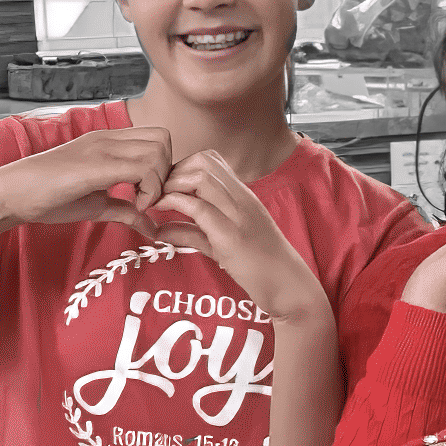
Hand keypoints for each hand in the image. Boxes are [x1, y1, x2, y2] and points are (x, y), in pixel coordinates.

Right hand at [0, 127, 170, 231]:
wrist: (11, 194)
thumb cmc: (47, 197)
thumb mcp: (96, 205)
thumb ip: (125, 211)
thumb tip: (151, 227)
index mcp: (108, 142)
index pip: (157, 138)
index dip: (164, 168)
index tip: (150, 195)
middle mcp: (108, 139)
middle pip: (163, 139)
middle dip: (166, 173)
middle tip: (149, 198)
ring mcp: (101, 149)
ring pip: (157, 151)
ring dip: (158, 181)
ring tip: (140, 203)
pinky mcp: (95, 166)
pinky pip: (142, 168)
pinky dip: (148, 190)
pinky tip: (133, 206)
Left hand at [138, 150, 325, 322]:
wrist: (288, 286)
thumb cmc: (259, 266)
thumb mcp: (220, 244)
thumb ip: (191, 232)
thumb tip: (159, 229)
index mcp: (243, 196)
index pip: (210, 159)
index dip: (182, 166)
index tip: (167, 188)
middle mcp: (242, 199)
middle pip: (203, 161)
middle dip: (173, 172)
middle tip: (158, 195)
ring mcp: (238, 216)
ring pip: (201, 178)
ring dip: (171, 186)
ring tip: (157, 204)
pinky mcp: (231, 237)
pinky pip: (198, 209)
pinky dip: (173, 208)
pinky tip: (159, 224)